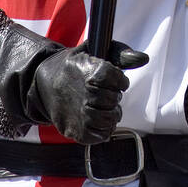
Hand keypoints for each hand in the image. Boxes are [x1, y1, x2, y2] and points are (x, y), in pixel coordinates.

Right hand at [31, 42, 148, 143]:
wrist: (44, 85)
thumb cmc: (75, 68)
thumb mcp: (94, 51)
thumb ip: (120, 53)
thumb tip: (143, 58)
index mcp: (88, 72)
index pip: (116, 79)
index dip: (120, 81)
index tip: (115, 80)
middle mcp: (83, 95)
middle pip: (113, 100)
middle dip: (114, 97)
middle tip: (106, 93)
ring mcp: (79, 115)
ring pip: (109, 119)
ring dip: (111, 113)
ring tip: (104, 107)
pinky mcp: (76, 131)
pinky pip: (101, 135)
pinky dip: (104, 128)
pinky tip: (98, 119)